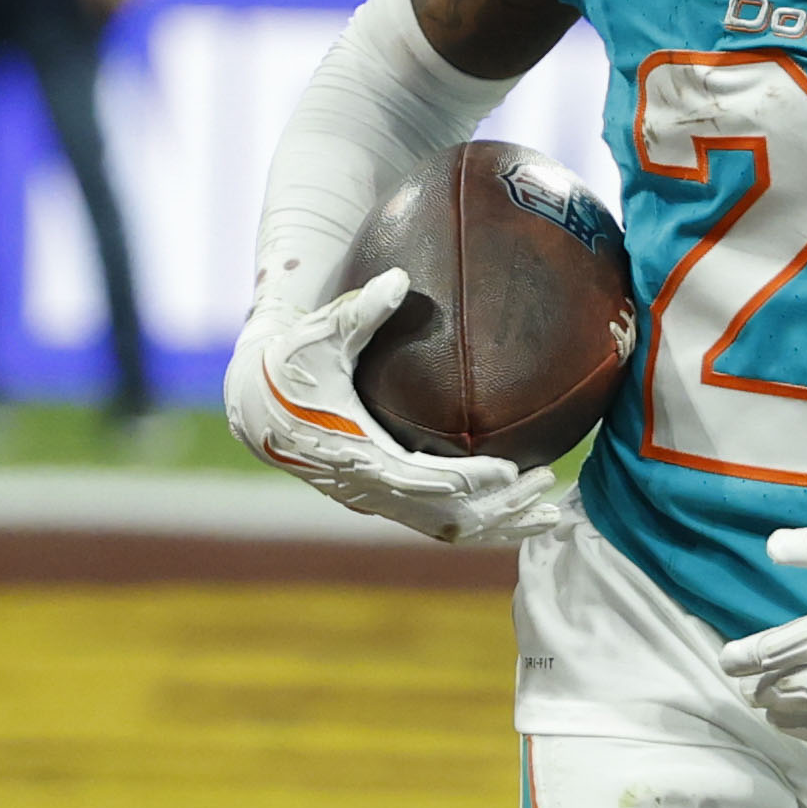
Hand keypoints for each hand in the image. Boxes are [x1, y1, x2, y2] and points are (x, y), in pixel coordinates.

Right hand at [224, 267, 567, 542]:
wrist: (256, 405)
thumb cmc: (290, 366)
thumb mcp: (318, 336)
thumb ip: (360, 311)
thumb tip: (399, 278)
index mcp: (359, 455)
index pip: (423, 479)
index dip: (469, 480)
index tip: (510, 469)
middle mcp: (371, 489)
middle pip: (448, 518)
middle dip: (500, 510)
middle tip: (547, 488)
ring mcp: (379, 500)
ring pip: (448, 529)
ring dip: (499, 524)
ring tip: (550, 512)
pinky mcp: (386, 500)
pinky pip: (440, 522)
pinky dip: (482, 520)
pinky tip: (519, 507)